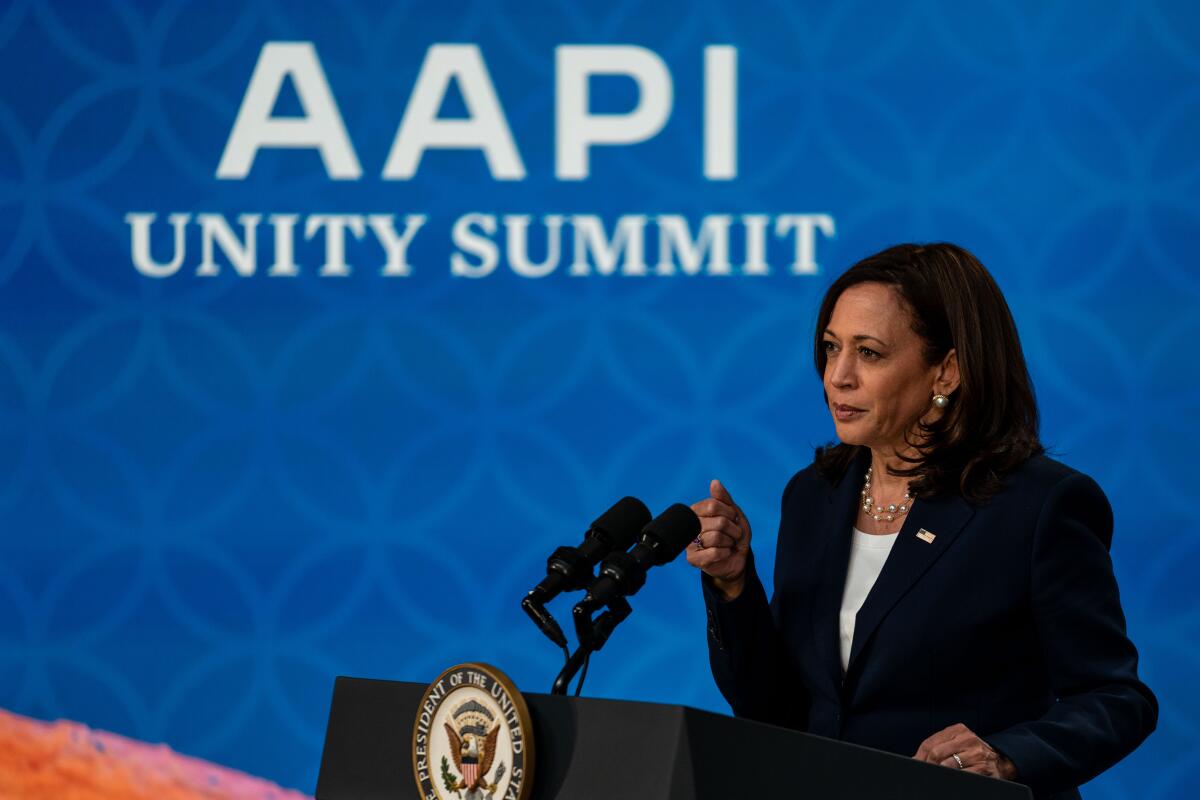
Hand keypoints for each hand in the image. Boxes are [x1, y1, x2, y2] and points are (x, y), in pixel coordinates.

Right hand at [686, 479, 751, 598]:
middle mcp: (690, 525)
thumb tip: (714, 482)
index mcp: (697, 511)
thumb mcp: (733, 514)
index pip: (713, 505)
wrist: (736, 559)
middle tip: (732, 535)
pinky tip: (723, 553)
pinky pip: (714, 552)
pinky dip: (725, 553)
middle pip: (719, 522)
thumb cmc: (733, 534)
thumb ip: (724, 498)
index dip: (729, 512)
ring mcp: (690, 542)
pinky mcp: (693, 559)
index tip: (733, 519)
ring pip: (716, 537)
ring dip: (729, 542)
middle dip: (733, 530)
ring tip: (727, 544)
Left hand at [914, 723, 1017, 779]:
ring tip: (936, 776)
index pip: (930, 743)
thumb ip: (940, 746)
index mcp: (958, 730)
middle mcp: (967, 739)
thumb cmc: (974, 752)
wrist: (1003, 761)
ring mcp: (976, 753)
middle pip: (936, 753)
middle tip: (924, 773)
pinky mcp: (983, 768)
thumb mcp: (958, 742)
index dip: (919, 756)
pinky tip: (950, 780)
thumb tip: (916, 759)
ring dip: (939, 773)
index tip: (914, 764)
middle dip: (927, 765)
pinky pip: (961, 775)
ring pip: (947, 765)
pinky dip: (952, 779)